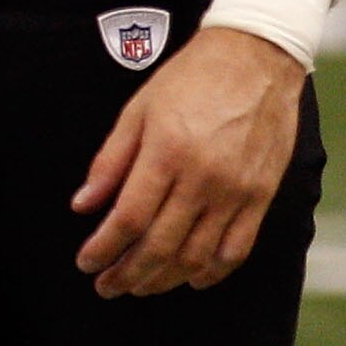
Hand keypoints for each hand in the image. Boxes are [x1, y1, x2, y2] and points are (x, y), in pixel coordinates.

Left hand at [70, 27, 302, 297]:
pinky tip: (191, 278)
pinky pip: (237, 249)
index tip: (86, 263)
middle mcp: (203, 178)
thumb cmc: (190, 79)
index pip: (129, 218)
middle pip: (160, 245)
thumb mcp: (138, 109)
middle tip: (107, 287)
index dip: (104, 248)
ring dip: (164, 279)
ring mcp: (236, 191)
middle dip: (128, 274)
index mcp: (166, 152)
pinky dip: (212, 272)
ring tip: (140, 286)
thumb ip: (110, 160)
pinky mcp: (262, 196)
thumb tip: (83, 204)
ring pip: (197, 256)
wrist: (256, 58)